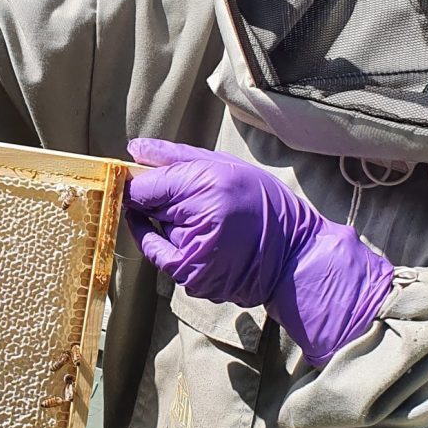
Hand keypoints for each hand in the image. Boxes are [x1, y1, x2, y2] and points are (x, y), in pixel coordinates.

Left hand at [123, 138, 393, 365]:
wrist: (294, 256)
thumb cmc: (263, 204)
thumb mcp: (224, 166)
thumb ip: (175, 156)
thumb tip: (133, 148)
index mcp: (208, 189)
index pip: (145, 187)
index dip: (134, 181)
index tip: (133, 177)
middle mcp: (197, 224)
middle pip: (147, 206)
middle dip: (155, 199)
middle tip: (186, 198)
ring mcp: (191, 257)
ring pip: (155, 230)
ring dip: (165, 222)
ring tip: (204, 219)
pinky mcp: (190, 279)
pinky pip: (159, 254)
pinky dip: (159, 241)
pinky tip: (170, 231)